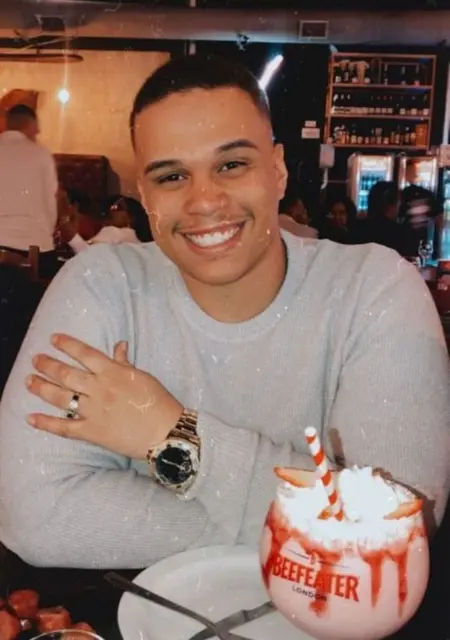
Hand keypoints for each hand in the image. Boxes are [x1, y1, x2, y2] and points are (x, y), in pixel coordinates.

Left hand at [25, 334, 182, 458]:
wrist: (165, 432)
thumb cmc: (158, 402)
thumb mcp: (143, 377)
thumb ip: (125, 363)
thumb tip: (119, 345)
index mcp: (113, 373)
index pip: (85, 354)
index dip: (67, 344)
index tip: (53, 339)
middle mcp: (100, 389)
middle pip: (67, 373)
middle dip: (48, 365)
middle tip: (35, 359)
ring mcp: (94, 411)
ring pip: (61, 397)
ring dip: (42, 387)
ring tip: (29, 380)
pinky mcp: (92, 432)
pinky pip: (64, 427)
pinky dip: (46, 423)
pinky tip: (31, 418)